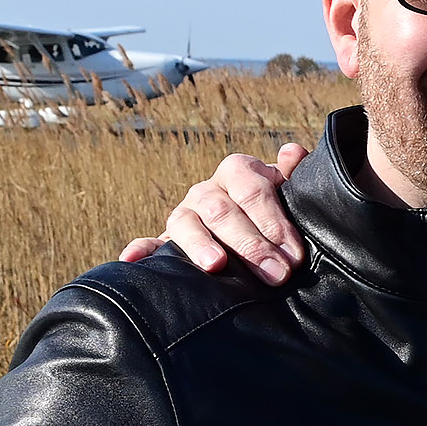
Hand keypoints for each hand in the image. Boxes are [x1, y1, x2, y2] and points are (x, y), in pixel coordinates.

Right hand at [118, 141, 305, 281]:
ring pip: (186, 223)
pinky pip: (150, 243)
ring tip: (217, 265)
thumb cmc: (279, 210)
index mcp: (238, 172)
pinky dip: (140, 250)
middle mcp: (208, 191)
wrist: (258, 227)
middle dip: (250, 244)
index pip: (252, 190)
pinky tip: (131, 260)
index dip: (274, 222)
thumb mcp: (291, 191)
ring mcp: (186, 214)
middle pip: (222, 211)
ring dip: (200, 244)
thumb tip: (292, 152)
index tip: (293, 254)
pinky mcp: (169, 240)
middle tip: (275, 273)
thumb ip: (295, 174)